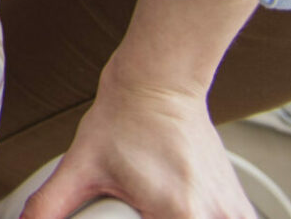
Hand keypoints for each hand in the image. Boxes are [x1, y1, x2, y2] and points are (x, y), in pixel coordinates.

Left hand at [20, 68, 251, 218]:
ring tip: (158, 207)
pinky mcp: (241, 205)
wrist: (159, 84)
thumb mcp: (80, 166)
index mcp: (179, 213)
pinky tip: (183, 212)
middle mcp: (214, 215)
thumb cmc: (123, 121)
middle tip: (139, 211)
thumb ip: (49, 203)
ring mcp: (233, 211)